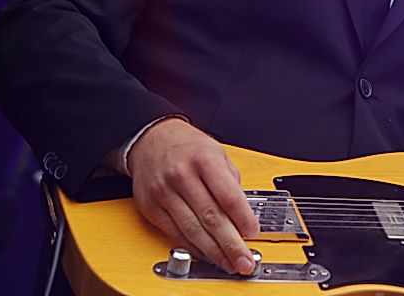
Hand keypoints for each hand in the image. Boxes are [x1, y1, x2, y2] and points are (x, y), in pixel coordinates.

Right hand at [125, 118, 260, 274]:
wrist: (151, 139)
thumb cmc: (187, 147)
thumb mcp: (216, 152)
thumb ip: (231, 180)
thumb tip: (243, 213)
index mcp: (204, 159)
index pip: (228, 196)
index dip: (243, 218)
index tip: (253, 233)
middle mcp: (182, 176)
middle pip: (211, 218)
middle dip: (231, 244)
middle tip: (244, 260)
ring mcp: (164, 193)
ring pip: (192, 231)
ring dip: (214, 252)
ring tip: (229, 263)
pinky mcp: (151, 208)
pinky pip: (175, 234)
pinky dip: (193, 248)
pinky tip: (206, 255)